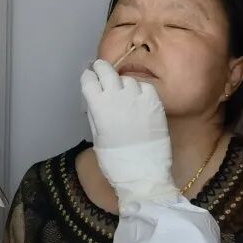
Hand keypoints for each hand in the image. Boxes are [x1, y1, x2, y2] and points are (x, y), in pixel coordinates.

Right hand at [80, 60, 177, 207]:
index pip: (89, 79)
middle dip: (101, 68)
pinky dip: (140, 90)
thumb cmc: (115, 160)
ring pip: (127, 79)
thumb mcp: (97, 136)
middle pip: (106, 71)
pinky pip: (145, 87)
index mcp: (98, 105)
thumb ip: (95, 114)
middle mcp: (117, 96)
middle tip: (100, 69)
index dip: (88, 77)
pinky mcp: (155, 102)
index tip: (89, 78)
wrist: (143, 173)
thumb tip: (95, 99)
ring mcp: (138, 97)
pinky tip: (138, 98)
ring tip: (122, 91)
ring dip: (122, 82)